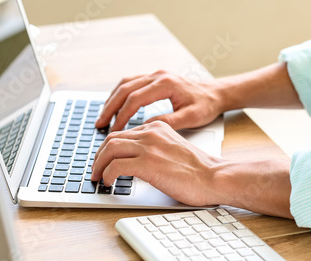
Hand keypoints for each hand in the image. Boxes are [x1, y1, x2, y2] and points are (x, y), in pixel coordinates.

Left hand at [91, 121, 292, 216]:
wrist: (213, 176)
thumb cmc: (198, 169)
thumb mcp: (172, 149)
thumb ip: (154, 148)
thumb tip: (133, 161)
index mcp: (157, 127)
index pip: (124, 133)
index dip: (109, 148)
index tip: (105, 160)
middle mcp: (151, 132)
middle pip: (112, 138)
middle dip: (99, 156)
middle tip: (96, 170)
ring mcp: (149, 146)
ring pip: (109, 149)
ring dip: (99, 164)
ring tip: (99, 177)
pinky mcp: (147, 163)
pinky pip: (115, 166)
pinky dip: (107, 174)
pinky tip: (110, 182)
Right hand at [95, 70, 222, 130]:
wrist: (216, 93)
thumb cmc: (206, 105)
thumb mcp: (192, 117)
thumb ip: (169, 122)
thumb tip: (146, 127)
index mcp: (166, 84)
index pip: (136, 99)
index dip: (122, 115)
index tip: (114, 129)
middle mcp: (158, 76)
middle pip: (125, 89)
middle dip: (110, 107)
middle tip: (100, 124)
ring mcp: (156, 74)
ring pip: (125, 84)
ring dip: (112, 99)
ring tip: (103, 117)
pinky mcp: (155, 78)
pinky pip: (131, 83)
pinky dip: (120, 95)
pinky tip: (115, 106)